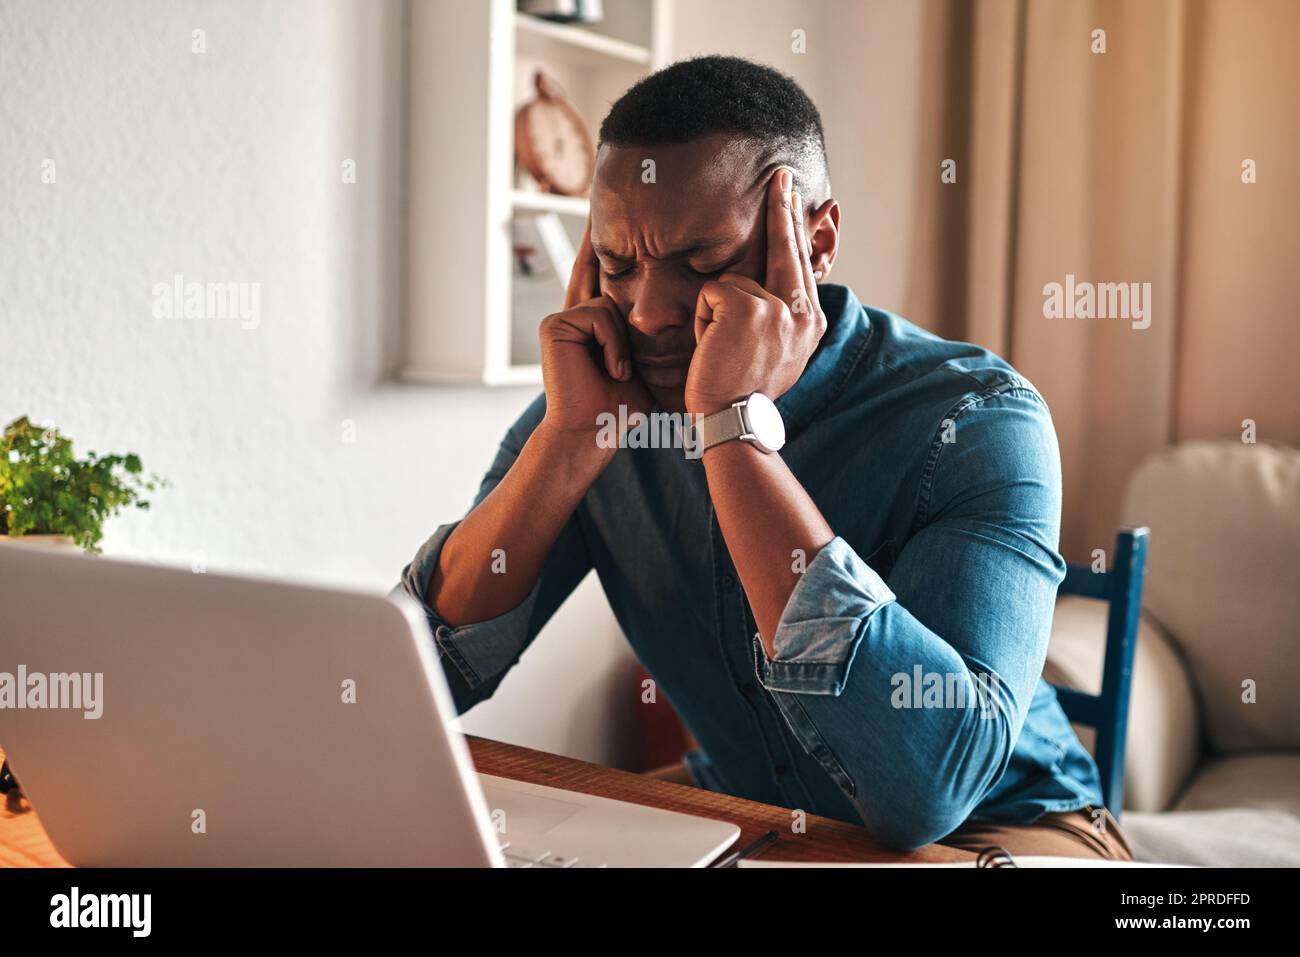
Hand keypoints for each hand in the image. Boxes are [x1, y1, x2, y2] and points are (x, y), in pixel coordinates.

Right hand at [539, 216, 651, 436]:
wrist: (595, 432)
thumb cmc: (625, 404)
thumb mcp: (651, 361)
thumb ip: (660, 332)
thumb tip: (699, 306)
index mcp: (598, 320)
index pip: (609, 275)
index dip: (610, 246)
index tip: (615, 215)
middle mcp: (578, 312)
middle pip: (598, 269)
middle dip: (601, 241)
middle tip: (603, 205)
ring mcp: (564, 317)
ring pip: (611, 301)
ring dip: (625, 342)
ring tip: (622, 373)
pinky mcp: (555, 324)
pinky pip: (599, 315)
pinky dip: (613, 345)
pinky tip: (612, 371)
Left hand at [683, 167, 826, 416]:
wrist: (733, 420)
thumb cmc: (742, 394)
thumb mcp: (775, 355)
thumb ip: (779, 320)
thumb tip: (776, 291)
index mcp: (811, 321)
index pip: (800, 263)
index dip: (794, 227)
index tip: (792, 196)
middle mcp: (802, 311)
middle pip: (786, 246)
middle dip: (782, 206)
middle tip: (781, 173)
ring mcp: (776, 306)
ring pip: (732, 281)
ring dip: (713, 312)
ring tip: (717, 348)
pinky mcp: (745, 305)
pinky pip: (710, 292)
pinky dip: (700, 319)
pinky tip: (708, 346)